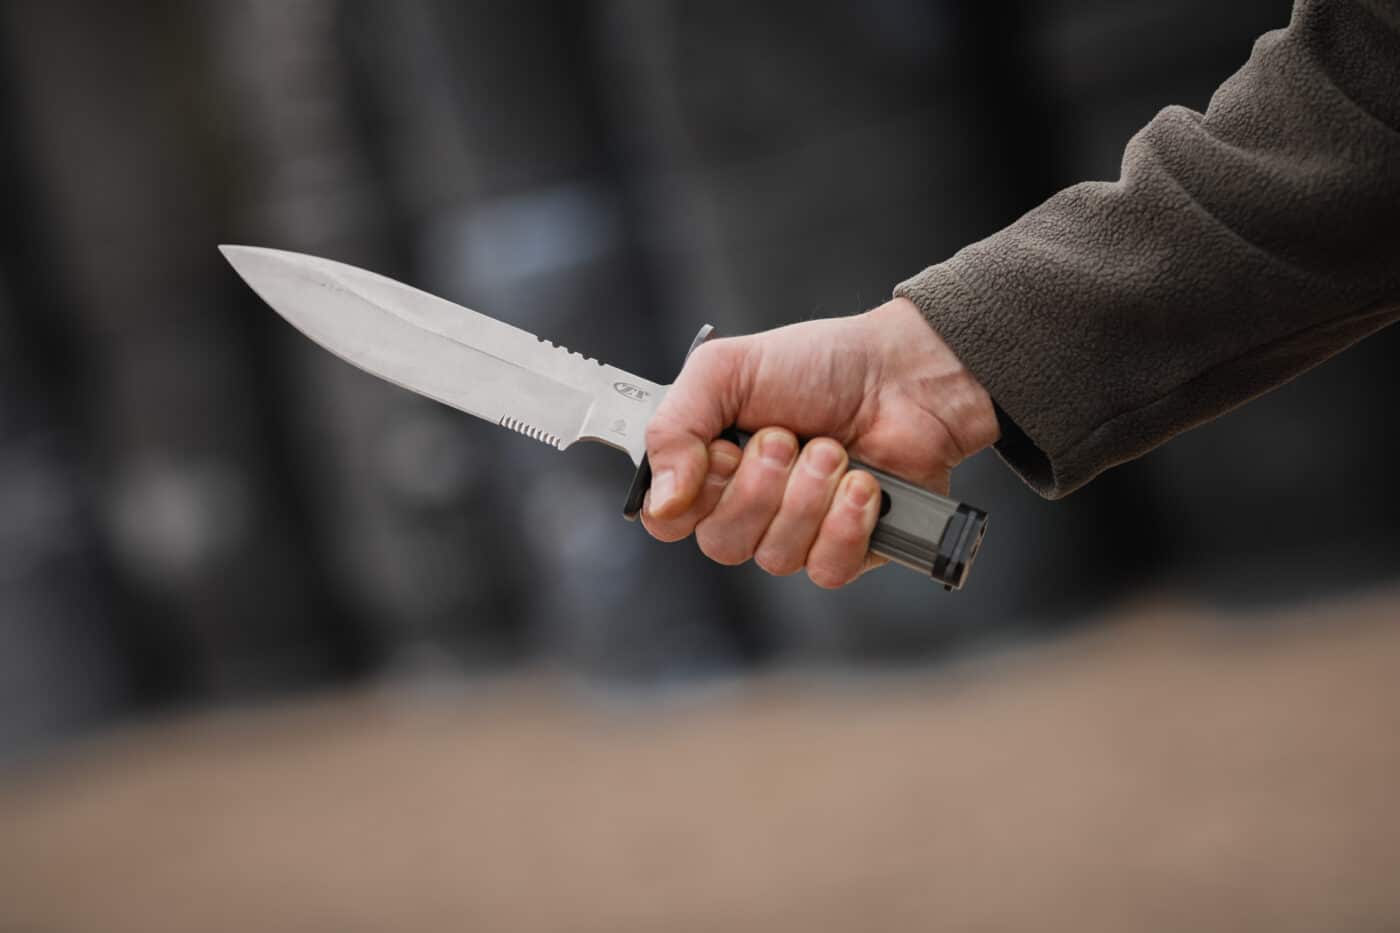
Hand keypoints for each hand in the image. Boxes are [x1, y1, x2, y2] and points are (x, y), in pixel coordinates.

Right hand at [642, 297, 998, 586]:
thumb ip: (673, 428)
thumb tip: (661, 500)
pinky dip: (845, 524)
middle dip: (759, 486)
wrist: (904, 373)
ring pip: (774, 556)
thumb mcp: (725, 370)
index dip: (691, 496)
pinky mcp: (847, 550)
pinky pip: (825, 570)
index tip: (722, 452)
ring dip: (808, 495)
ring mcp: (796, 533)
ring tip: (832, 449)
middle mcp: (747, 506)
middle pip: (721, 544)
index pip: (667, 520)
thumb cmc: (820, 364)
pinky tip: (863, 485)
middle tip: (786, 439)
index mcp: (709, 467)